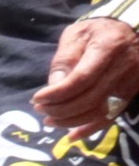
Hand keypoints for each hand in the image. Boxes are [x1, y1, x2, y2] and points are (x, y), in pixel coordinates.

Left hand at [32, 18, 138, 139]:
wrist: (131, 30)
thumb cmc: (98, 30)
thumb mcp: (77, 35)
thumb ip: (64, 59)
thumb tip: (54, 87)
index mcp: (108, 48)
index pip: (81, 79)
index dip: (57, 93)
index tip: (37, 99)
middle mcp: (124, 67)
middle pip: (90, 99)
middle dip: (60, 109)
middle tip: (41, 109)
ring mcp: (131, 82)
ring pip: (100, 111)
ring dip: (71, 121)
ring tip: (50, 120)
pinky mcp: (131, 93)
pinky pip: (111, 116)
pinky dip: (91, 128)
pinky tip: (72, 135)